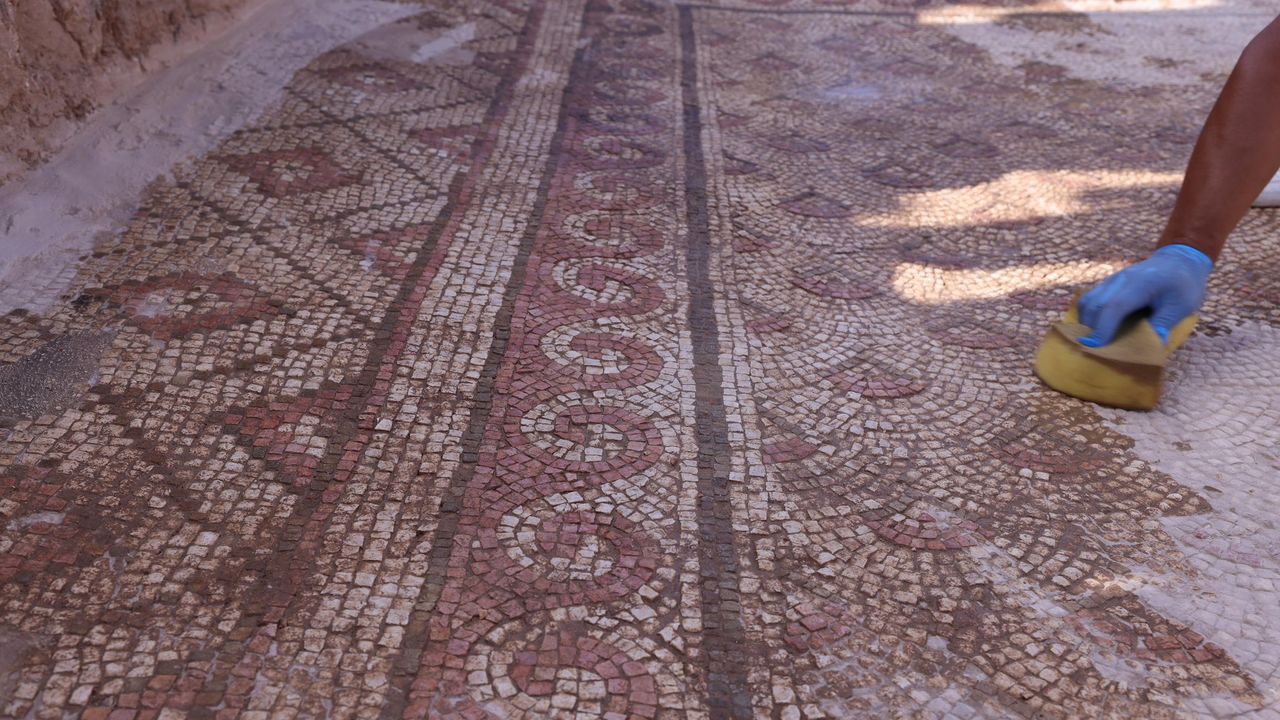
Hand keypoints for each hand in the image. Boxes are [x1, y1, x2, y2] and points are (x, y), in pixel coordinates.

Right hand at [1077, 244, 1213, 346]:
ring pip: (1087, 301)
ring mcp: (1112, 280)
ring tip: (1092, 341)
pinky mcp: (1107, 284)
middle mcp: (1121, 279)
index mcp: (1142, 284)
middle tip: (1091, 350)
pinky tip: (1095, 329)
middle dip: (1090, 329)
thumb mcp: (1182, 305)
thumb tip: (1153, 346)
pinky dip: (1088, 316)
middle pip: (1095, 304)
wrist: (1179, 260)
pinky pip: (1089, 299)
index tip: (1096, 347)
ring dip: (1085, 323)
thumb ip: (1164, 324)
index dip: (1103, 328)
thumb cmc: (1183, 285)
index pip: (1115, 306)